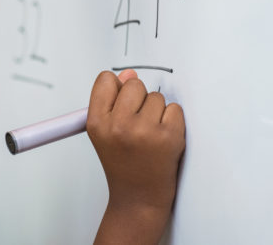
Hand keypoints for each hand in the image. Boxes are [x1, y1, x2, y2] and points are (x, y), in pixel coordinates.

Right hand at [87, 69, 185, 244]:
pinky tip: (163, 139)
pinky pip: (175, 109)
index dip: (116, 89)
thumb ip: (113, 101)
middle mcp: (118, 125)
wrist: (139, 198)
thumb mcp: (105, 132)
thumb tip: (129, 74)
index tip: (121, 103)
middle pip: (134, 84)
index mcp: (97, 123)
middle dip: (139, 99)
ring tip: (150, 135)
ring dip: (157, 112)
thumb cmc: (123, 164)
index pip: (106, 80)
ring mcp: (144, 131)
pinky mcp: (169, 136)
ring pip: (156, 97)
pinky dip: (172, 121)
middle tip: (137, 124)